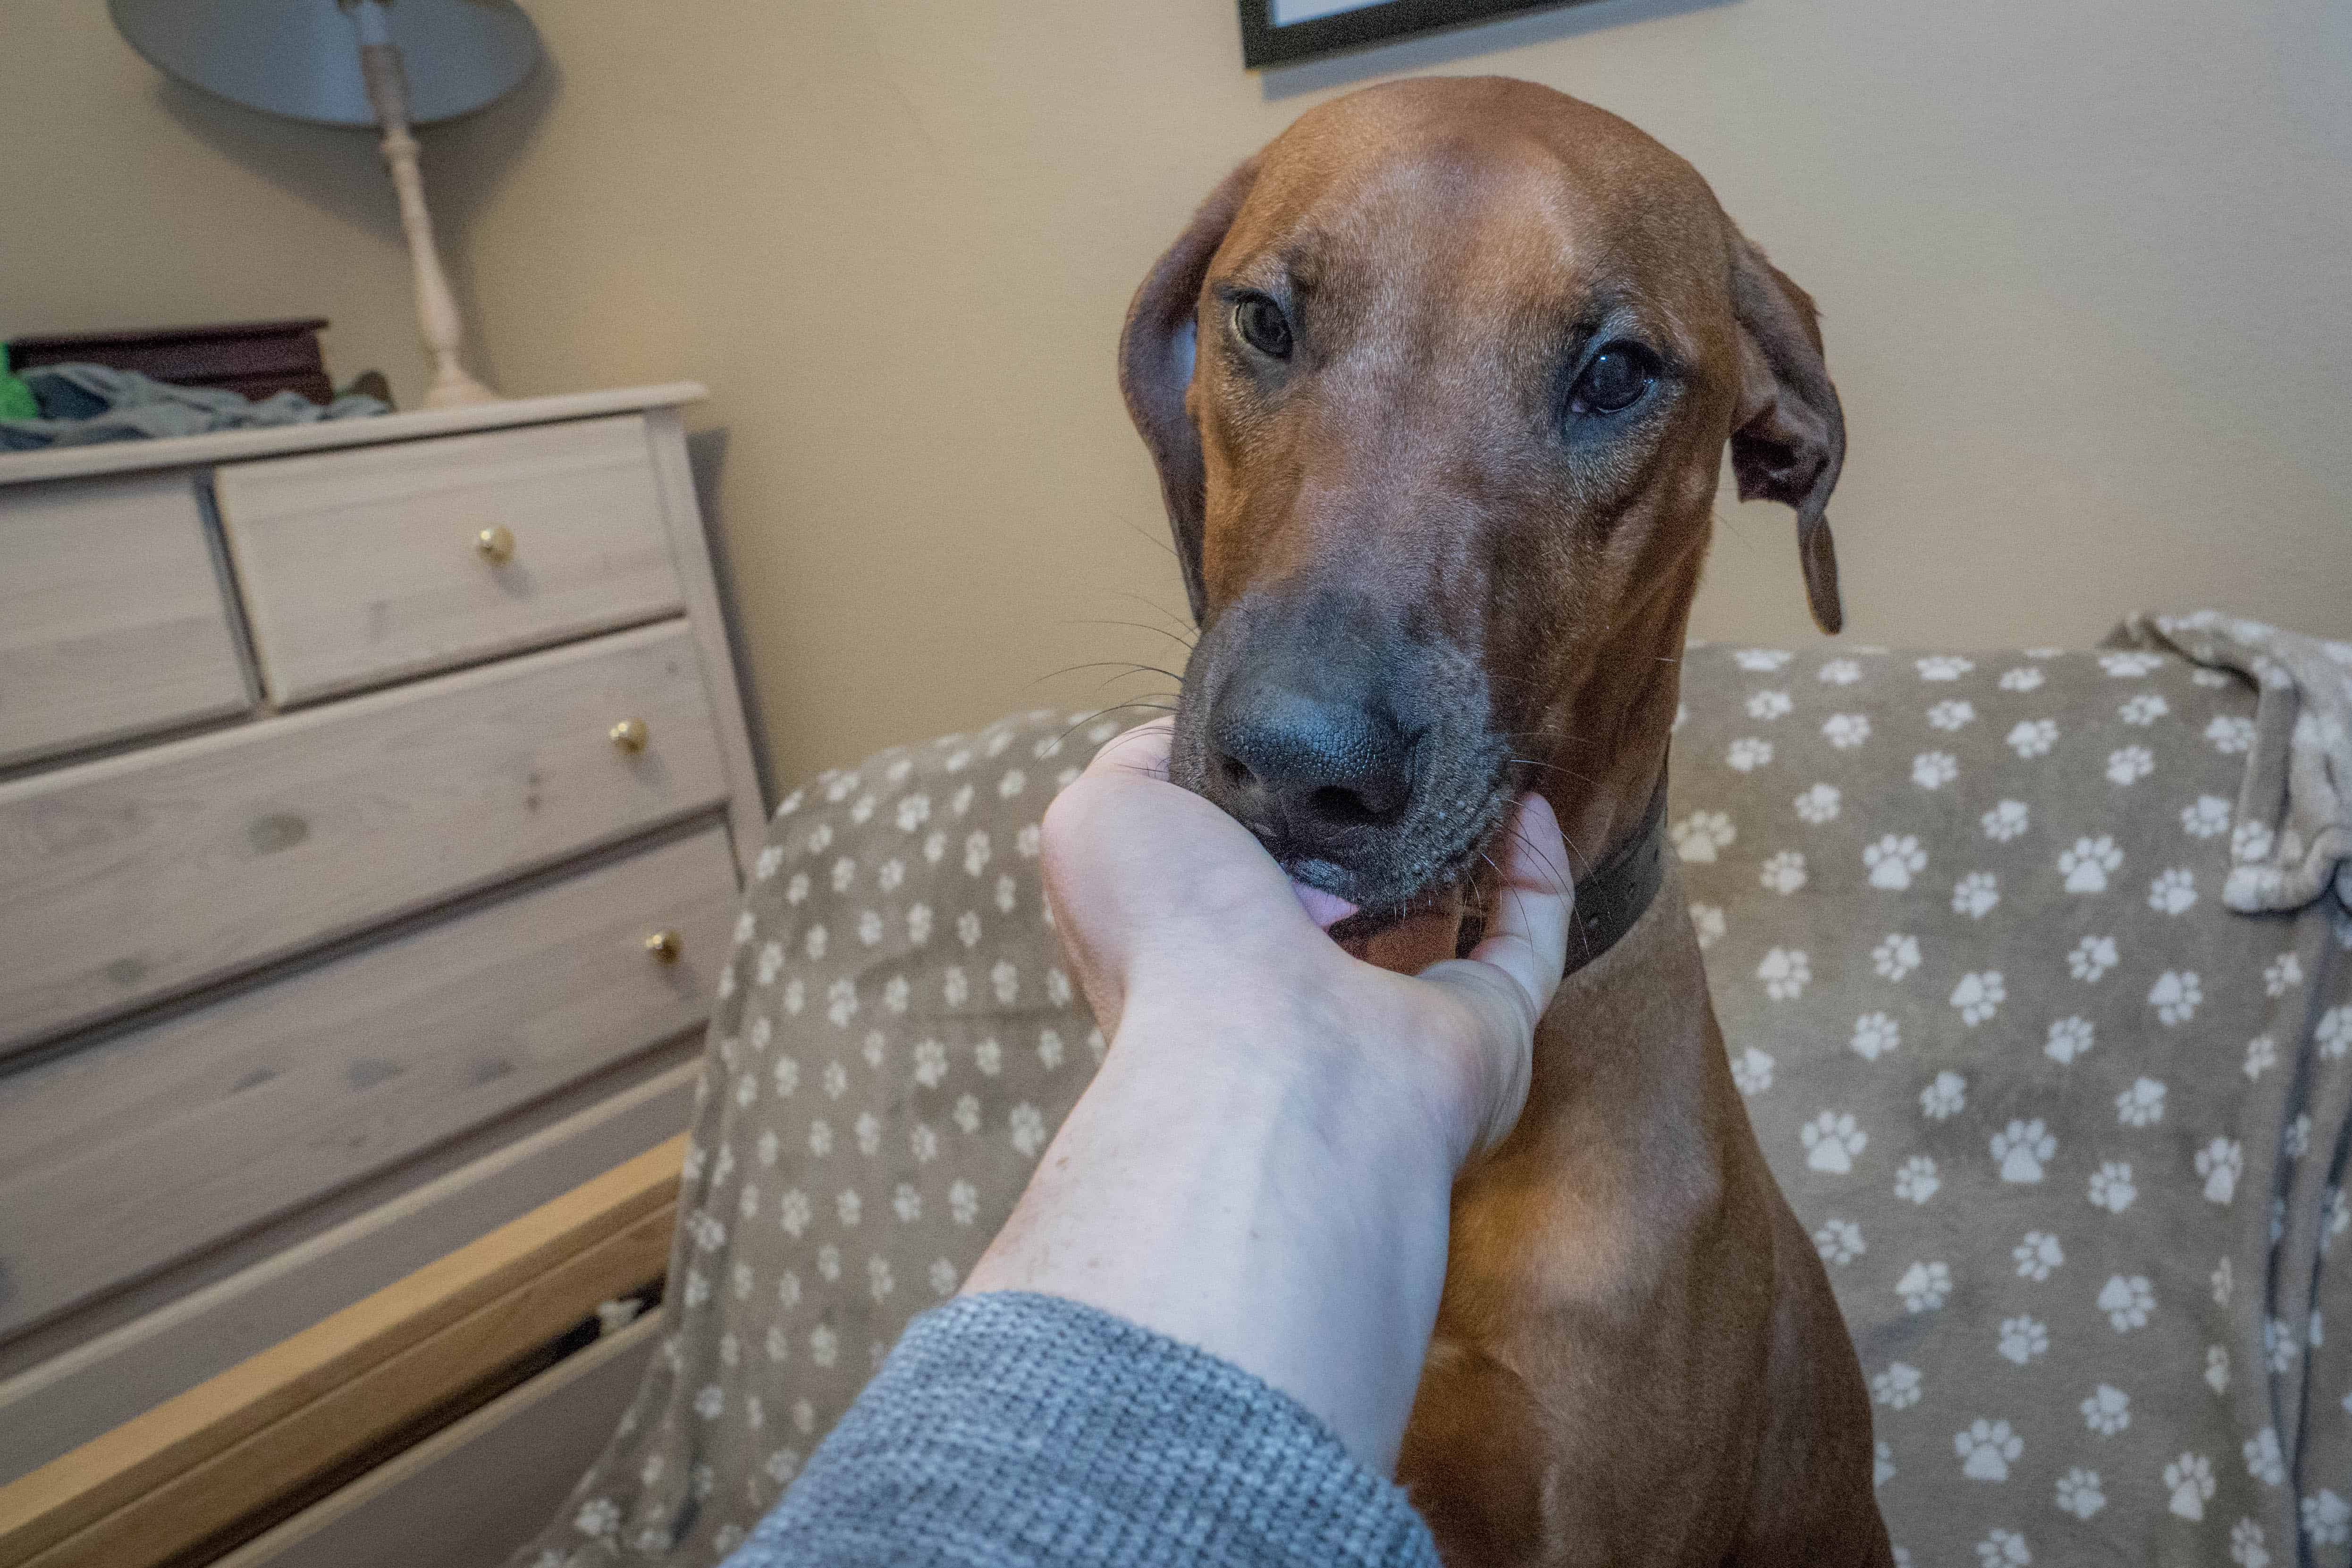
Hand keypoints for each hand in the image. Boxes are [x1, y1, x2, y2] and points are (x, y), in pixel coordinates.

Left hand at [966, 717, 1571, 1472]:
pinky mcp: (1487, 1034)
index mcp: (1202, 960)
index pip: (1236, 889)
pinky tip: (1525, 804)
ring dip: (1459, 851)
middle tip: (1394, 753)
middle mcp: (1295, 1005)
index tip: (1296, 740)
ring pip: (1441, 931)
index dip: (1261, 813)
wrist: (1265, 1049)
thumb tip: (1194, 743)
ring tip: (1465, 764)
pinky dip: (1534, 877)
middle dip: (1367, 835)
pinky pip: (1526, 948)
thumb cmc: (1171, 935)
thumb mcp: (1102, 818)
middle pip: (1343, 911)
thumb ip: (1135, 768)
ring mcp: (1396, 1026)